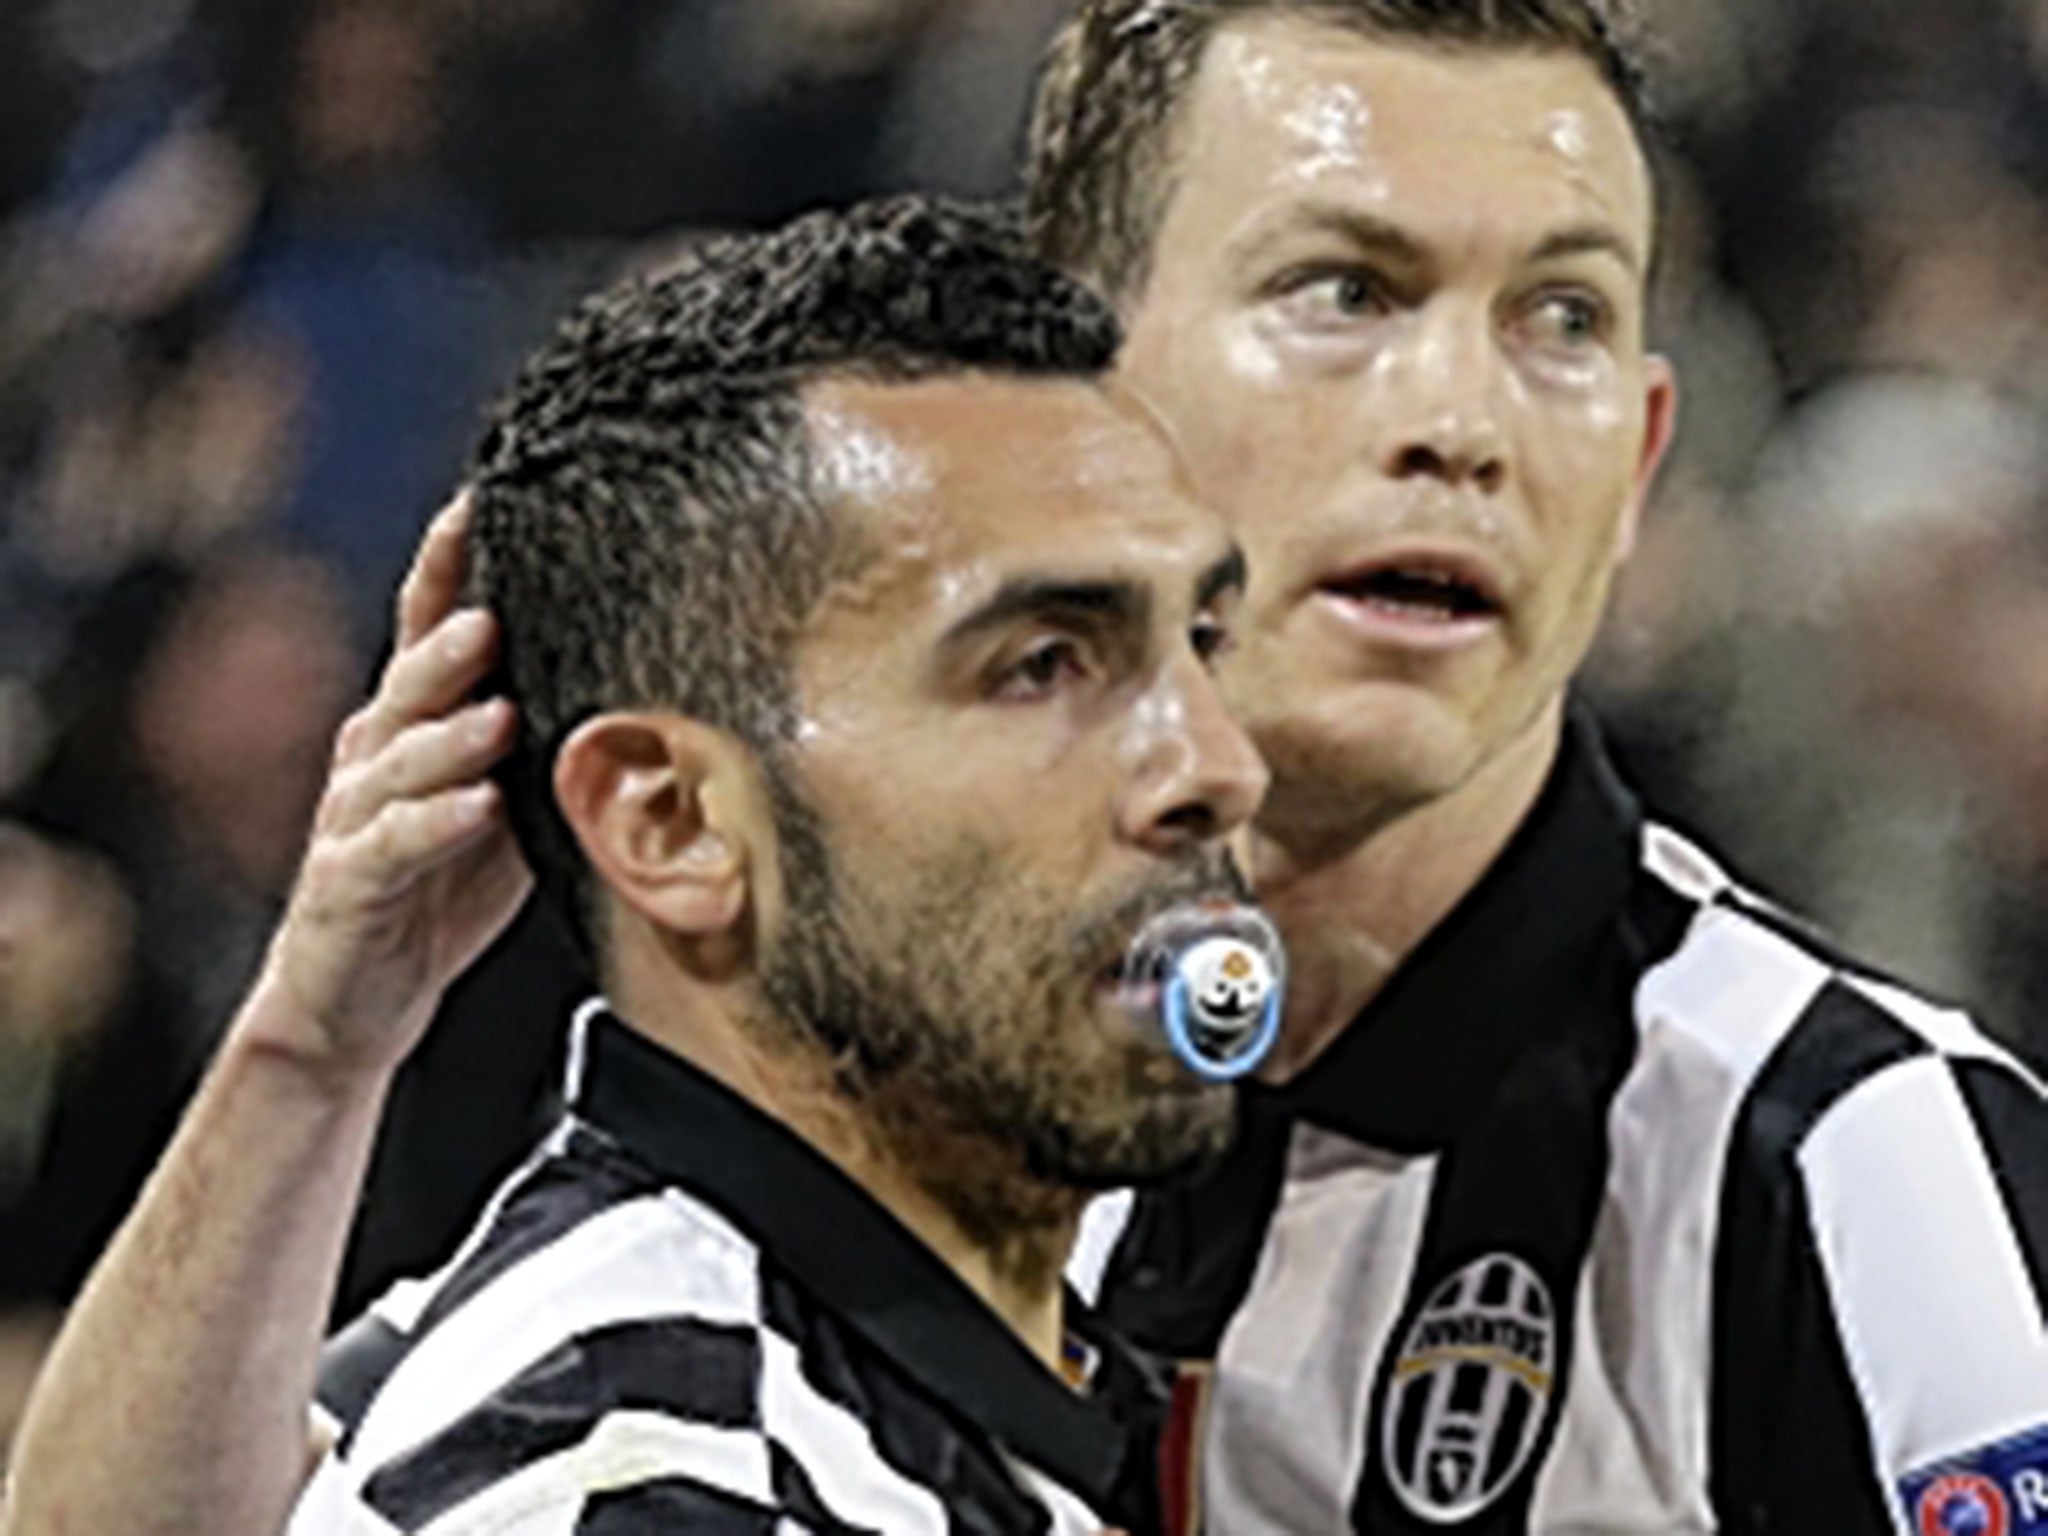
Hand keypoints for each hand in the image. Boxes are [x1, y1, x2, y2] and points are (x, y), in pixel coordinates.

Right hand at [254, 494, 532, 1084]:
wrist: (354, 1002)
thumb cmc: (437, 894)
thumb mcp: (504, 808)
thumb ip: (547, 750)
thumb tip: (647, 697)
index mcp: (412, 728)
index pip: (427, 634)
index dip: (447, 569)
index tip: (481, 505)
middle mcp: (374, 758)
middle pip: (411, 686)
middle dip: (451, 647)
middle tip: (495, 615)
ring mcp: (355, 818)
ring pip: (399, 761)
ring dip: (451, 735)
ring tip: (500, 712)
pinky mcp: (349, 882)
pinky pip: (391, 845)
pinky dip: (436, 824)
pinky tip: (477, 806)